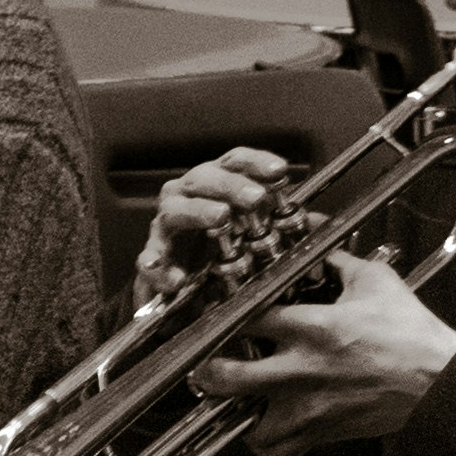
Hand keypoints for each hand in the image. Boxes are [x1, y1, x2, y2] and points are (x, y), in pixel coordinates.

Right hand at [136, 144, 290, 309]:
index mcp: (211, 185)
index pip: (232, 163)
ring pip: (175, 212)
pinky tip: (177, 279)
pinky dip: (161, 268)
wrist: (177, 292)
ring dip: (199, 211)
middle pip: (204, 179)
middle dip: (231, 185)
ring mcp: (165, 228)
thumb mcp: (244, 230)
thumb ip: (267, 217)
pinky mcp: (151, 259)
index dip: (256, 163)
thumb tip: (304, 213)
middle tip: (256, 198)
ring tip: (221, 217)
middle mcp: (185, 197)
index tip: (280, 171)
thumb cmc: (211, 251)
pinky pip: (150, 261)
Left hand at [189, 247, 455, 455]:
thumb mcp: (376, 282)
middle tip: (206, 364)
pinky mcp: (323, 432)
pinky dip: (265, 447)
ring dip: (233, 416)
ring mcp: (310, 407)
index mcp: (313, 327)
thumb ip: (337, 261)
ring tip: (232, 403)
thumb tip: (316, 236)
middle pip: (228, 376)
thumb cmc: (411, 334)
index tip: (221, 312)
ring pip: (246, 425)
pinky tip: (264, 429)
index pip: (246, 318)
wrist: (439, 382)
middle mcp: (303, 370)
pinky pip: (279, 452)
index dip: (224, 313)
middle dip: (208, 371)